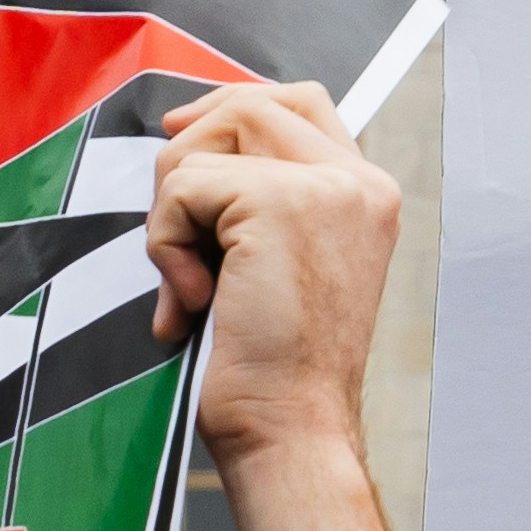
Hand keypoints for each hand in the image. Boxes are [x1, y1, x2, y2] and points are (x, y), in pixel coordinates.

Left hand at [144, 82, 393, 469]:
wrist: (289, 427)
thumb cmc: (274, 366)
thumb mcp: (279, 262)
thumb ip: (258, 200)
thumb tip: (183, 132)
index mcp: (365, 195)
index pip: (298, 102)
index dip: (233, 105)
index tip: (182, 132)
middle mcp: (357, 182)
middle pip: (247, 107)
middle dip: (187, 158)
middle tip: (172, 232)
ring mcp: (324, 187)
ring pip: (207, 142)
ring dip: (173, 211)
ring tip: (190, 282)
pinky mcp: (278, 201)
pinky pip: (183, 188)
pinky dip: (165, 245)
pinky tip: (191, 302)